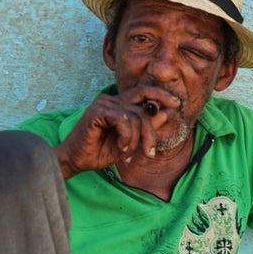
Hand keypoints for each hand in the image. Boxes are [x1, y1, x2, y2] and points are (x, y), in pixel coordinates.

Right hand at [54, 89, 179, 177]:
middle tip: (150, 153)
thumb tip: (166, 112)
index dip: (161, 95)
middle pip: (144, 107)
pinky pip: (124, 120)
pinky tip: (120, 148)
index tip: (176, 104)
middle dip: (151, 132)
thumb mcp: (130, 142)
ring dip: (135, 141)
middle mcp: (112, 100)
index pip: (144, 93)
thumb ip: (146, 127)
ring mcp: (104, 103)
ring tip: (126, 154)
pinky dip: (126, 138)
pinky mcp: (97, 111)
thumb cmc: (99, 152)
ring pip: (136, 117)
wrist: (76, 161)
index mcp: (119, 104)